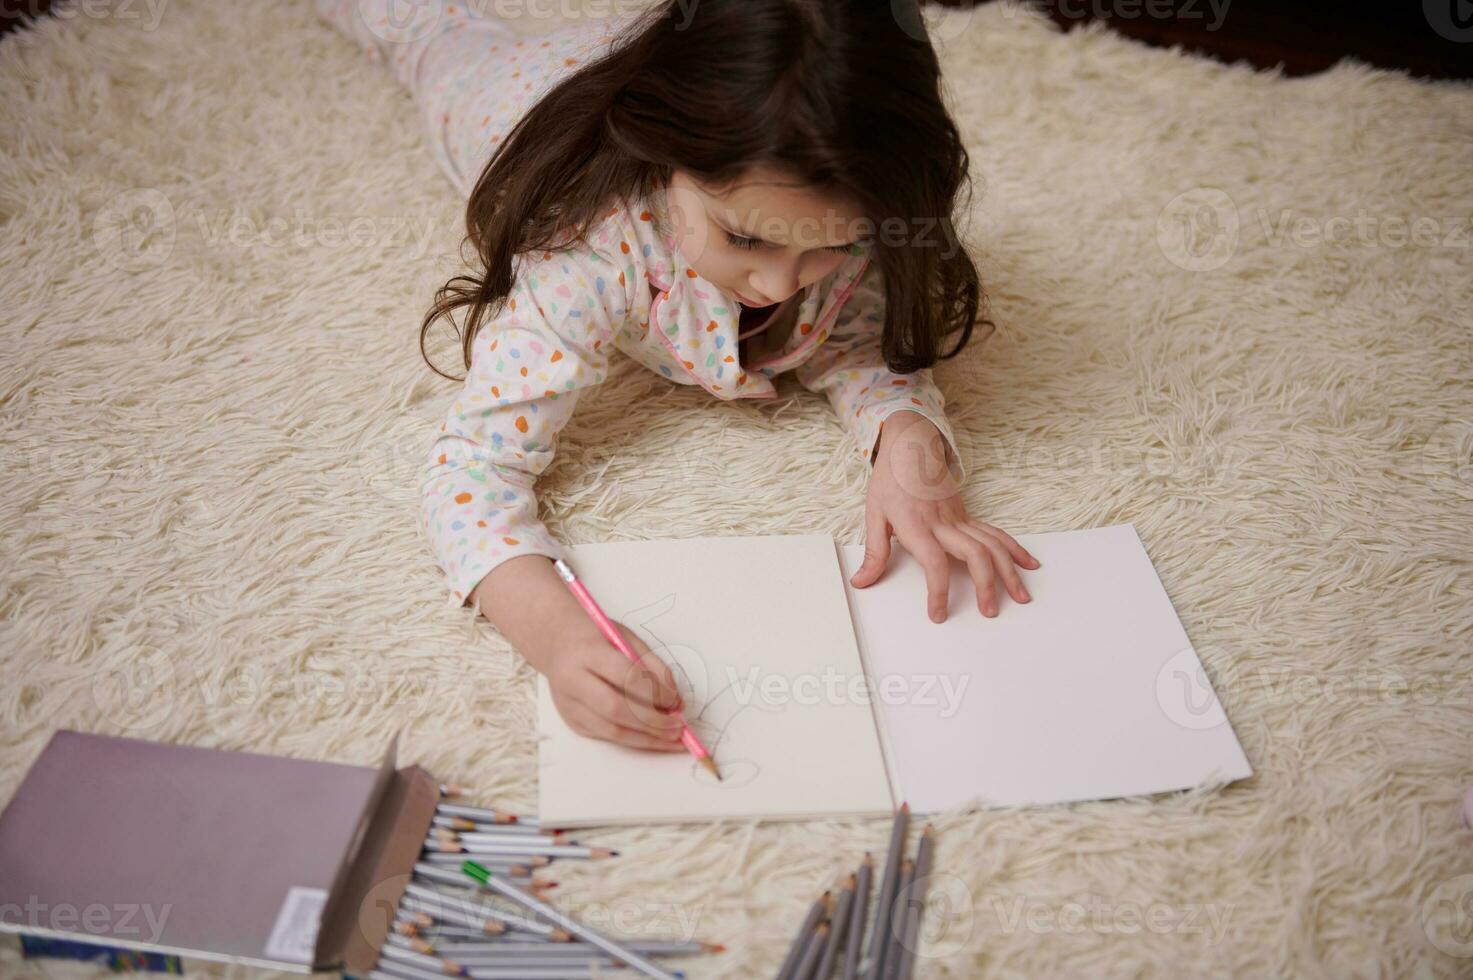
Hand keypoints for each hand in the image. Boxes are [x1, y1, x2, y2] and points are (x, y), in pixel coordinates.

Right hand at [542, 618, 689, 751]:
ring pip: (611, 731)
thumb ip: (653, 666)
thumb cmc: (596, 637)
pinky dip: (631, 738)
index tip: (676, 702)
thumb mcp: (627, 638)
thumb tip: (676, 701)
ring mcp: (568, 703)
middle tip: (678, 728)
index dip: (655, 693)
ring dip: (646, 739)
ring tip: (671, 739)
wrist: (556, 642)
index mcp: (589, 652)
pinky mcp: (570, 719)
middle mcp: (573, 680)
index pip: (626, 677)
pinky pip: (605, 735)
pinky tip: (651, 737)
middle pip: (617, 709)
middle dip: (652, 722)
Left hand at [850, 410, 1039, 621]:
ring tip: (1021, 597)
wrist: (911, 446)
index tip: (938, 614)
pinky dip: (1015, 550)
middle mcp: (944, 523)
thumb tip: (861, 582)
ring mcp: (961, 518)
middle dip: (987, 586)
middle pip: (975, 555)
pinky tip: (1029, 565)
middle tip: (989, 612)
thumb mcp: (874, 515)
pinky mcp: (969, 516)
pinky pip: (996, 534)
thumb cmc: (891, 481)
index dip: (938, 591)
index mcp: (917, 525)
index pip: (934, 563)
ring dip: (1009, 572)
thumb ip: (873, 553)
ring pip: (993, 545)